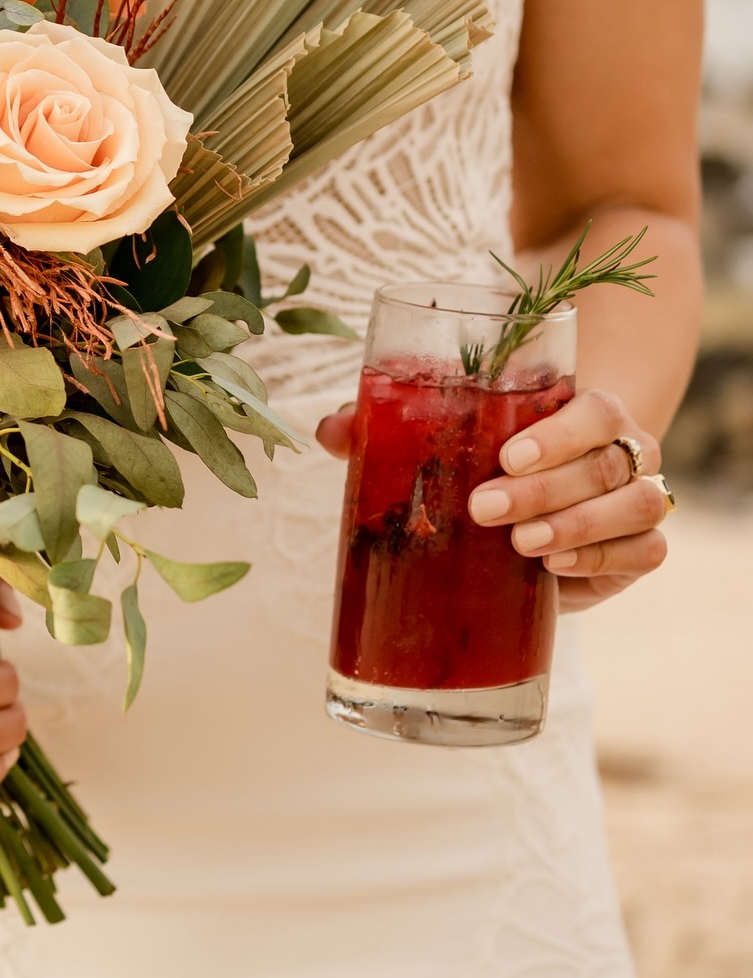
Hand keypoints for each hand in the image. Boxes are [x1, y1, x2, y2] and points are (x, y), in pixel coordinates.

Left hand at [317, 388, 669, 610]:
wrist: (548, 500)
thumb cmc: (490, 458)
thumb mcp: (449, 440)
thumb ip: (393, 428)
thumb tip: (329, 432)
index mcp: (586, 410)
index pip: (594, 409)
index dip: (558, 433)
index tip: (506, 457)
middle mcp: (624, 450)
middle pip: (608, 462)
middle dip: (546, 490)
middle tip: (484, 509)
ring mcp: (638, 500)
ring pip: (639, 505)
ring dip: (580, 525)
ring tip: (522, 544)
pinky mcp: (638, 550)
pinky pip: (647, 552)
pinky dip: (607, 558)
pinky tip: (557, 568)